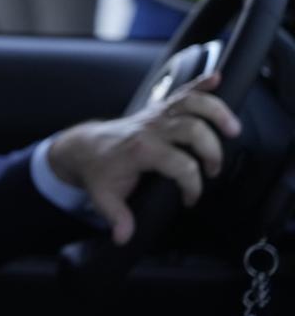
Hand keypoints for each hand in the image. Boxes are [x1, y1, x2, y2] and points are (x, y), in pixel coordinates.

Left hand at [48, 73, 241, 244]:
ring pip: (190, 103)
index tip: (190, 199)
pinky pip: (182, 92)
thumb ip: (116, 217)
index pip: (180, 165)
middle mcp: (150, 129)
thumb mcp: (103, 197)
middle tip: (213, 170)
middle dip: (211, 150)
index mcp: (139, 150)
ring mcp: (155, 116)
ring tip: (232, 128)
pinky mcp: (158, 109)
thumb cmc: (97, 171)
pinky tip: (216, 77)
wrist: (83, 146)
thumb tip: (123, 238)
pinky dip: (200, 83)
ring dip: (215, 111)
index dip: (192, 186)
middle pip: (191, 130)